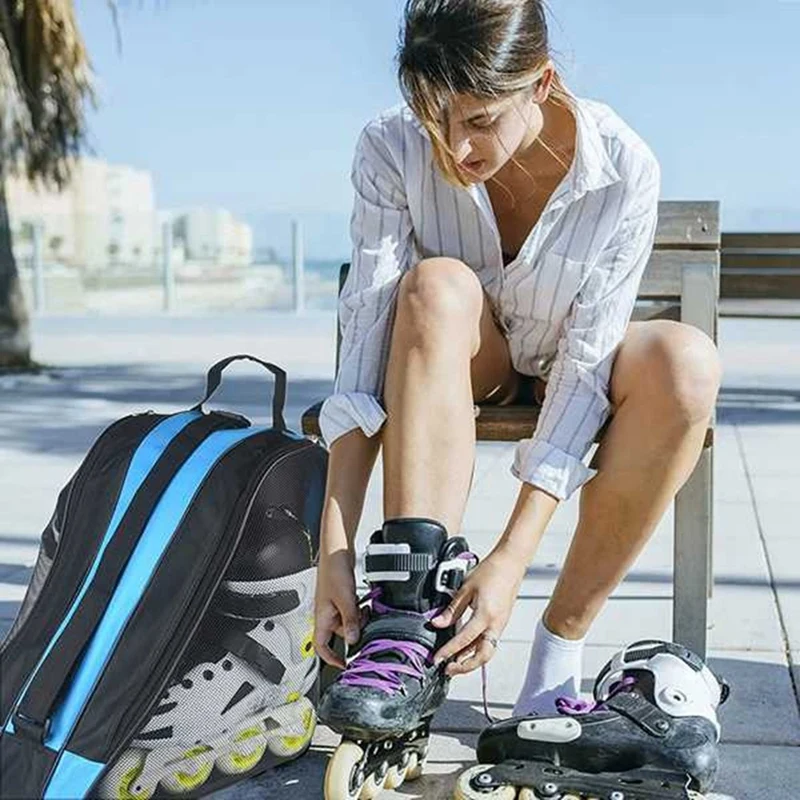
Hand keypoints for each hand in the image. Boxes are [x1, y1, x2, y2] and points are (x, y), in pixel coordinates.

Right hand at [313, 547, 362, 668]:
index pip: (320, 647)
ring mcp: (333, 606)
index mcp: (321, 617)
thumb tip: (353, 640)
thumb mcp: (345, 599)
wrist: (336, 552)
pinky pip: (351, 611)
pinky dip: (359, 610)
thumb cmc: (333, 571)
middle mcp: (326, 614)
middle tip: (364, 623)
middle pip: (339, 634)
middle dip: (354, 631)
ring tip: (364, 608)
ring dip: (358, 619)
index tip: (343, 664)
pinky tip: (364, 602)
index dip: (330, 659)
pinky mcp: (341, 598)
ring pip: (348, 622)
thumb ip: (350, 620)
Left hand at [430, 546, 525, 676]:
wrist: (510, 563)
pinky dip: (477, 649)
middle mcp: (496, 624)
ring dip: (471, 659)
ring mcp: (500, 624)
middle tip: (448, 669)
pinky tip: (466, 647)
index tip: (438, 659)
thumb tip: (438, 623)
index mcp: (485, 616)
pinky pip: (489, 641)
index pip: (464, 640)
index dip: (449, 651)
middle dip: (465, 667)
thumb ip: (452, 610)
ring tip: (455, 662)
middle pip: (482, 656)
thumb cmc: (492, 571)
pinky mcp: (501, 622)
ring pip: (487, 651)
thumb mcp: (466, 589)